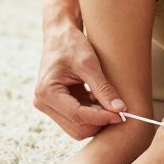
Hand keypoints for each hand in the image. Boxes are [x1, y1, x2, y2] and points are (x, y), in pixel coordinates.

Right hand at [33, 20, 125, 139]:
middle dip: (98, 122)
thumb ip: (103, 88)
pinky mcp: (57, 106)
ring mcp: (48, 106)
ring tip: (109, 103)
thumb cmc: (71, 44)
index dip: (100, 118)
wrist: (60, 35)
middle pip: (77, 128)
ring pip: (77, 128)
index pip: (77, 115)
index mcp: (46, 91)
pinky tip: (101, 100)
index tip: (121, 114)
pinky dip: (92, 115)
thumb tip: (120, 109)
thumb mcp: (89, 63)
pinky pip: (77, 120)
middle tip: (119, 111)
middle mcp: (43, 103)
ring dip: (96, 120)